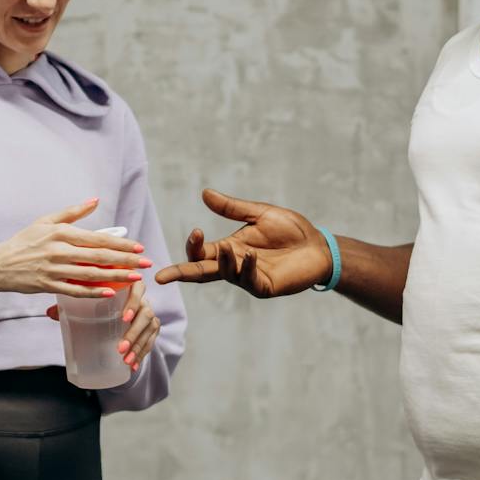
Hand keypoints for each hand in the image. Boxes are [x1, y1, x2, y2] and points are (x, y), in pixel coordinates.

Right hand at [0, 198, 150, 301]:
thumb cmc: (24, 241)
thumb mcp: (45, 220)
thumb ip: (72, 212)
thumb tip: (96, 201)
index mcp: (61, 233)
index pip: (97, 238)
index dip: (120, 243)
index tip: (138, 247)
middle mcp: (59, 251)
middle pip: (99, 256)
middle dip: (126, 260)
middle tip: (146, 263)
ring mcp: (55, 269)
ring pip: (91, 274)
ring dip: (116, 276)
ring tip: (136, 278)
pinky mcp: (49, 285)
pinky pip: (76, 290)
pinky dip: (94, 292)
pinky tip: (111, 292)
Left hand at [46, 279, 159, 371]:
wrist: (119, 311)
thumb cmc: (100, 303)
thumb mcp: (87, 303)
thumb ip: (70, 305)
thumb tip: (50, 312)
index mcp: (128, 286)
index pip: (137, 288)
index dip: (133, 303)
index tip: (123, 318)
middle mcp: (143, 299)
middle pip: (145, 313)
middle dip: (134, 333)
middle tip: (120, 348)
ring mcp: (149, 314)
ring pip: (149, 329)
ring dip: (138, 346)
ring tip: (125, 359)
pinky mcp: (151, 328)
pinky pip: (150, 341)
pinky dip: (142, 354)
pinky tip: (132, 366)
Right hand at [153, 189, 332, 297]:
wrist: (319, 245)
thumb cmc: (291, 230)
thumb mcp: (259, 214)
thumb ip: (232, 207)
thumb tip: (205, 193)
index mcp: (229, 248)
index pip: (200, 252)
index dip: (193, 245)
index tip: (195, 231)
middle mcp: (234, 264)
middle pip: (201, 271)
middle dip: (181, 274)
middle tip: (161, 277)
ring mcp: (248, 277)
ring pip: (224, 274)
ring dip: (222, 262)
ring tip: (228, 249)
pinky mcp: (264, 286)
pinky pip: (249, 279)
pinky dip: (247, 267)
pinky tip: (251, 256)